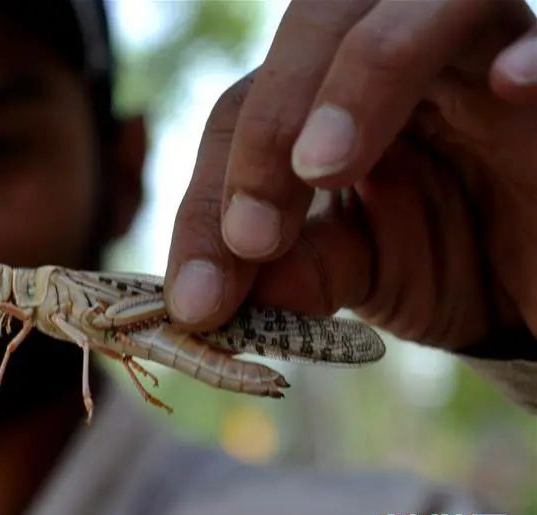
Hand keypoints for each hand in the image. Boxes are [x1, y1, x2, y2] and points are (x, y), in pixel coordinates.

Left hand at [164, 0, 536, 353]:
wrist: (535, 290)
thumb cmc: (442, 260)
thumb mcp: (352, 272)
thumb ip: (293, 270)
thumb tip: (211, 296)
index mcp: (330, 94)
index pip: (247, 108)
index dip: (209, 199)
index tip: (196, 299)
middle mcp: (400, 59)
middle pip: (318, 24)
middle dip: (269, 126)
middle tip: (250, 237)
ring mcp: (481, 54)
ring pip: (423, 5)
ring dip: (363, 77)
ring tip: (321, 167)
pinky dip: (534, 54)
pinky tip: (508, 86)